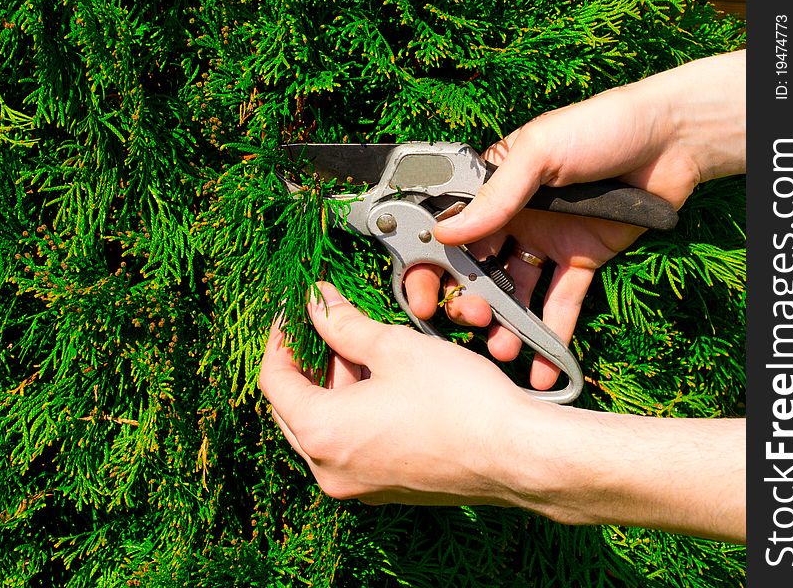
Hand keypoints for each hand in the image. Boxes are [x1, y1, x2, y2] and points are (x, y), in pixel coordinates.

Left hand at [259, 282, 745, 542]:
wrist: (518, 455)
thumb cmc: (458, 401)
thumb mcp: (394, 349)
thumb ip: (343, 324)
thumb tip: (317, 302)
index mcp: (320, 433)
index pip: (274, 378)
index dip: (280, 337)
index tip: (295, 310)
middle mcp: (329, 470)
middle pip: (293, 407)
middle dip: (306, 364)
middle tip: (325, 326)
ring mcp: (357, 487)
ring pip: (323, 429)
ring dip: (332, 388)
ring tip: (361, 350)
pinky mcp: (385, 490)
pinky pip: (350, 448)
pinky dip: (353, 414)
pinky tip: (381, 385)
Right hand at [405, 50, 745, 389]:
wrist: (672, 138)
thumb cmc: (599, 126)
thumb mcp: (538, 152)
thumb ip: (494, 196)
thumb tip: (444, 232)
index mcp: (492, 188)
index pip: (448, 231)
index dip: (429, 265)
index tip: (422, 296)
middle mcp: (513, 218)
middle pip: (476, 269)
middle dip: (467, 300)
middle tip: (472, 319)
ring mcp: (545, 242)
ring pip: (514, 293)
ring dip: (504, 324)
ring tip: (502, 348)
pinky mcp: (581, 261)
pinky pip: (560, 305)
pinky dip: (551, 336)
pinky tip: (541, 368)